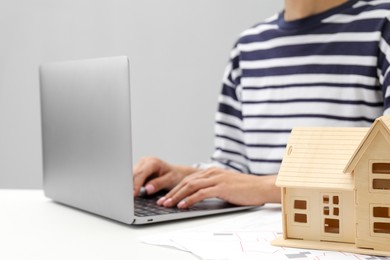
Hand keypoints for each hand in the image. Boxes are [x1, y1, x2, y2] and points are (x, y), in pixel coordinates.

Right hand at [133, 157, 195, 196]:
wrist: (178, 173)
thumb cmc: (176, 176)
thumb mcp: (170, 180)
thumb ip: (159, 184)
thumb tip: (147, 189)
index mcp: (153, 162)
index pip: (141, 173)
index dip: (136, 184)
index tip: (134, 194)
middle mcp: (146, 161)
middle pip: (133, 174)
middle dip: (131, 185)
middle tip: (129, 198)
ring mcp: (141, 164)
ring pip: (131, 175)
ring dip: (130, 185)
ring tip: (130, 196)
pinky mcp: (139, 169)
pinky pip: (133, 177)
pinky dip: (132, 184)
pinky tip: (133, 192)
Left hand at [156, 167, 280, 207]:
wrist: (261, 187)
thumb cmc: (245, 189)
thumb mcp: (225, 185)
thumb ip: (211, 187)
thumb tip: (198, 196)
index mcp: (211, 172)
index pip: (188, 179)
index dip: (175, 188)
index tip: (166, 197)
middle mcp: (212, 173)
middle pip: (186, 182)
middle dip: (172, 192)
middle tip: (161, 201)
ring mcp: (216, 179)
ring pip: (191, 186)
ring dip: (177, 196)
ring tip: (167, 204)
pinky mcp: (222, 187)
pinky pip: (201, 193)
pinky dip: (189, 199)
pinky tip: (182, 205)